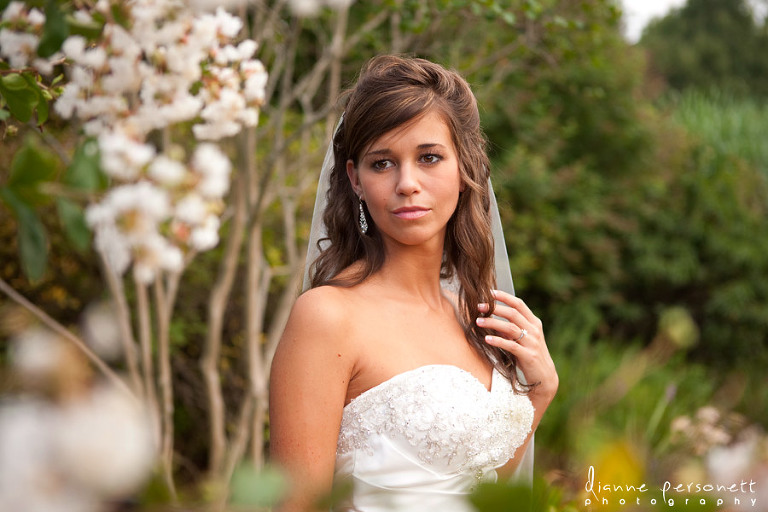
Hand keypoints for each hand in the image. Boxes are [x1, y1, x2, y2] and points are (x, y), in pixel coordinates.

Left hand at [476, 289, 557, 403]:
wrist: (545, 377)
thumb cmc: (530, 356)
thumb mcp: (522, 339)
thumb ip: (510, 329)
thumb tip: (493, 320)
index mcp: (534, 323)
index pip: (519, 304)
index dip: (504, 297)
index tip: (490, 293)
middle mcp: (534, 330)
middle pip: (513, 313)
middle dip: (495, 308)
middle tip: (478, 306)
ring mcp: (532, 343)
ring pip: (510, 328)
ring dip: (493, 323)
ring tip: (478, 321)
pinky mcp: (528, 356)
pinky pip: (511, 345)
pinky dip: (498, 341)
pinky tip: (487, 339)